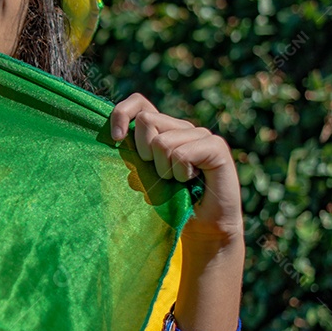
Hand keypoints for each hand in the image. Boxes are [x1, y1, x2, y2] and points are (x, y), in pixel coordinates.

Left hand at [109, 93, 242, 242]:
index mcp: (163, 130)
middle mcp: (182, 127)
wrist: (202, 227)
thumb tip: (115, 137)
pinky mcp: (216, 147)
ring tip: (178, 181)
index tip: (116, 138)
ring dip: (164, 170)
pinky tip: (191, 181)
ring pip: (162, 141)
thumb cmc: (169, 202)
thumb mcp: (142, 175)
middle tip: (161, 174)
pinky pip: (181, 154)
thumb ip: (131, 154)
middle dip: (144, 153)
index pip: (139, 103)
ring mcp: (201, 135)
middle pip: (147, 121)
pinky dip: (180, 174)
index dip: (122, 114)